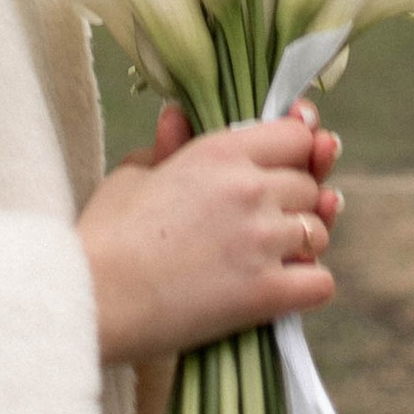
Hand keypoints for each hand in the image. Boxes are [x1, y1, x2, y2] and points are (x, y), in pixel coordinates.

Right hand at [75, 100, 341, 369]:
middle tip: (262, 222)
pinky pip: (320, 283)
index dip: (297, 149)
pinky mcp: (265, 292)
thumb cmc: (104, 234)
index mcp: (219, 152)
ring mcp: (261, 240)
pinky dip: (306, 287)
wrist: (92, 296)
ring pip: (320, 233)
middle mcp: (249, 188)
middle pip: (310, 185)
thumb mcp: (134, 174)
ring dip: (301, 246)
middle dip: (293, 202)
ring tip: (267, 257)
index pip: (297, 135)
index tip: (287, 164)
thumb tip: (180, 117)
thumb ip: (170, 145)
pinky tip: (280, 289)